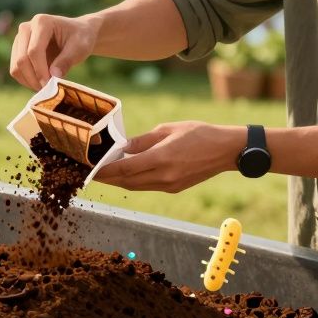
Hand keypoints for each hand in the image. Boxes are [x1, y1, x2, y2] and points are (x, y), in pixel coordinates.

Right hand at [8, 13, 100, 89]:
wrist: (78, 33)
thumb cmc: (81, 38)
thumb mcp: (80, 48)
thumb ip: (67, 61)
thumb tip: (53, 77)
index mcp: (42, 22)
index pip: (34, 51)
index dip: (41, 71)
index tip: (51, 85)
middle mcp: (26, 28)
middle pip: (22, 60)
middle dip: (34, 78)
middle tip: (49, 91)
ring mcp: (19, 39)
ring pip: (16, 67)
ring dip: (29, 82)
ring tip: (46, 88)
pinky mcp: (18, 50)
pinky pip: (16, 70)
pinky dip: (26, 80)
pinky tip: (41, 83)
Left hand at [95, 121, 243, 191]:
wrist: (226, 150)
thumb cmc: (199, 133)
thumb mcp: (168, 129)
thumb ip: (142, 140)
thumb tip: (122, 147)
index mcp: (161, 159)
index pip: (124, 169)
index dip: (105, 170)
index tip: (91, 168)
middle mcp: (163, 176)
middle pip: (127, 181)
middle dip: (108, 178)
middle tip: (93, 172)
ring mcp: (169, 185)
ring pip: (136, 186)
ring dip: (120, 181)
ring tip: (107, 173)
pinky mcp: (174, 188)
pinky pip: (148, 186)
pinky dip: (135, 181)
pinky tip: (129, 172)